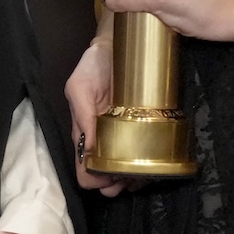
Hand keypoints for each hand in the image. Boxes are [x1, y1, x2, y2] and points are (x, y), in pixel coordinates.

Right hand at [65, 38, 133, 196]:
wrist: (115, 48)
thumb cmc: (93, 66)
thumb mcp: (80, 87)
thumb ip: (82, 117)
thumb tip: (89, 150)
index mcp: (85, 134)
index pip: (84, 170)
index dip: (94, 180)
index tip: (107, 177)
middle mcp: (103, 140)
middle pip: (106, 177)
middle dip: (116, 185)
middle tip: (128, 179)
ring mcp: (123, 137)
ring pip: (126, 172)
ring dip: (133, 180)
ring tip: (143, 176)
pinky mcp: (141, 129)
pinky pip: (144, 155)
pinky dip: (148, 166)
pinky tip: (154, 165)